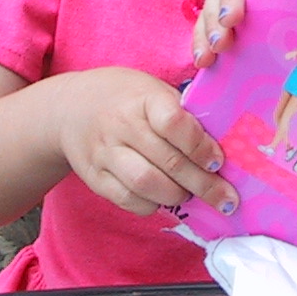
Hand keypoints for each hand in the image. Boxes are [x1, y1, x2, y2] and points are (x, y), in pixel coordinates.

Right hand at [57, 67, 237, 217]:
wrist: (70, 107)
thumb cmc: (126, 98)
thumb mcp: (153, 90)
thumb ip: (182, 114)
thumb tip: (221, 148)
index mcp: (143, 99)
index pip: (174, 123)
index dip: (201, 146)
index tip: (219, 161)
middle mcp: (121, 125)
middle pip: (167, 161)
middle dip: (203, 184)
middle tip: (226, 198)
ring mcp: (105, 153)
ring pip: (146, 184)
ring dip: (178, 196)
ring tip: (194, 196)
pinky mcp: (94, 177)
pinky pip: (128, 200)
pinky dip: (153, 205)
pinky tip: (166, 200)